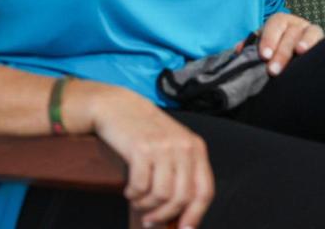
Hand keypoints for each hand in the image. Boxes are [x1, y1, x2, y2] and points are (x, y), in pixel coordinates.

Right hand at [76, 82, 213, 227]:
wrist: (119, 107)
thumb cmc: (146, 133)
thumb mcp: (171, 149)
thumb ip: (179, 176)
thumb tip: (180, 219)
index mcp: (196, 148)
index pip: (204, 190)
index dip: (195, 215)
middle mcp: (184, 147)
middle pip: (182, 197)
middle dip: (164, 216)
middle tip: (150, 220)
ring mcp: (163, 147)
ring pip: (161, 195)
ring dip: (146, 206)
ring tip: (138, 200)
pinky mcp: (141, 149)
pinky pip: (140, 186)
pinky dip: (133, 194)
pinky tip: (130, 189)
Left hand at [257, 12, 324, 75]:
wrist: (299, 58)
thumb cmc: (277, 52)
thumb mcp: (264, 47)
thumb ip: (251, 48)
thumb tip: (238, 51)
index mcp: (281, 22)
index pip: (274, 24)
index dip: (269, 38)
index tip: (264, 55)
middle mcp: (297, 24)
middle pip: (290, 33)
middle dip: (281, 51)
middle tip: (273, 70)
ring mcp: (311, 32)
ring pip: (308, 33)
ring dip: (303, 43)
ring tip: (300, 52)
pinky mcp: (324, 42)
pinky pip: (322, 41)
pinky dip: (316, 44)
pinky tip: (313, 53)